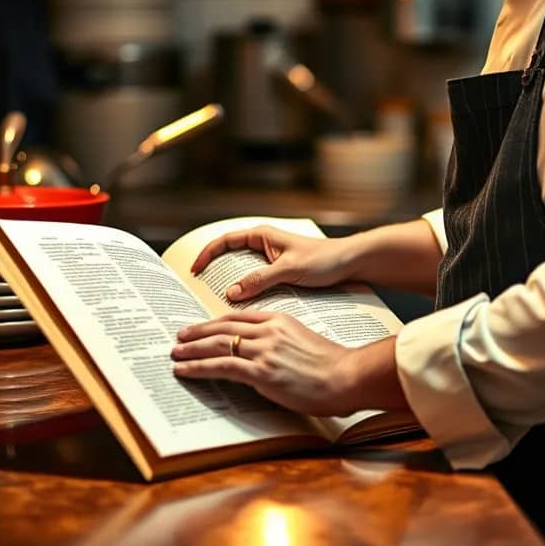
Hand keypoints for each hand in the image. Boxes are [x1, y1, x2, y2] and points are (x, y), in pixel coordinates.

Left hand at [171, 311, 359, 415]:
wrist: (346, 376)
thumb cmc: (331, 364)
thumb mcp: (303, 341)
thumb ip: (280, 341)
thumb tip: (262, 354)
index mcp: (279, 320)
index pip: (238, 317)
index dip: (215, 322)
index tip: (201, 327)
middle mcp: (268, 330)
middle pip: (223, 327)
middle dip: (198, 332)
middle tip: (180, 337)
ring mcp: (264, 350)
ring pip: (218, 344)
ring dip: (192, 349)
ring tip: (175, 353)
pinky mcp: (261, 371)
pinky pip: (222, 366)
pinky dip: (198, 367)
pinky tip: (185, 370)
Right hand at [190, 225, 351, 301]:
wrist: (350, 263)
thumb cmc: (324, 259)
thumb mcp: (289, 269)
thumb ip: (260, 280)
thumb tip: (231, 293)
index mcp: (262, 235)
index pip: (224, 240)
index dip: (206, 254)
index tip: (194, 271)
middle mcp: (264, 245)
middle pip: (229, 257)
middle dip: (214, 273)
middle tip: (199, 294)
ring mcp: (270, 260)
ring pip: (241, 272)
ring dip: (230, 285)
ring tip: (216, 305)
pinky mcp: (279, 273)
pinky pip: (255, 282)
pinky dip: (245, 293)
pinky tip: (242, 310)